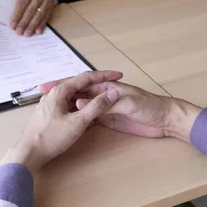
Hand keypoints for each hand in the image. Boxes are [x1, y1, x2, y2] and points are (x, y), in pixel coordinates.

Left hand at [0, 71, 122, 173]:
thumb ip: (96, 107)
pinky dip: (80, 105)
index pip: (86, 77)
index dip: (104, 75)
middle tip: (113, 85)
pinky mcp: (49, 114)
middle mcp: (54, 94)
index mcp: (60, 91)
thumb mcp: (78, 122)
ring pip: (74, 95)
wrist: (28, 153)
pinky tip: (87, 112)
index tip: (119, 75)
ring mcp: (50, 103)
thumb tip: (112, 93)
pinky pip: (69, 104)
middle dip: (97, 84)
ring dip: (89, 95)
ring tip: (103, 97)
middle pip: (79, 84)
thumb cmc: (51, 137)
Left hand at [10, 0, 54, 36]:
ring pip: (39, 15)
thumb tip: (6, 12)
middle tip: (19, 32)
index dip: (17, 16)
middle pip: (30, 11)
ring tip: (27, 34)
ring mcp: (46, 1)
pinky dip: (41, 25)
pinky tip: (37, 31)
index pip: (22, 4)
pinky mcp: (51, 7)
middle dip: (24, 23)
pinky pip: (46, 17)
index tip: (12, 25)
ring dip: (32, 26)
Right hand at [39, 77, 201, 142]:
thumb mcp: (128, 103)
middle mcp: (103, 95)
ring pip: (82, 105)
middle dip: (60, 94)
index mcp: (107, 87)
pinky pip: (90, 117)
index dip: (63, 84)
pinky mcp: (109, 120)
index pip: (80, 83)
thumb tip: (80, 102)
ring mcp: (105, 108)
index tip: (45, 87)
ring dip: (67, 106)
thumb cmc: (151, 107)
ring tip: (48, 111)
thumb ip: (104, 103)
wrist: (167, 120)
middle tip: (40, 98)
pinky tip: (67, 123)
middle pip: (78, 93)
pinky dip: (78, 118)